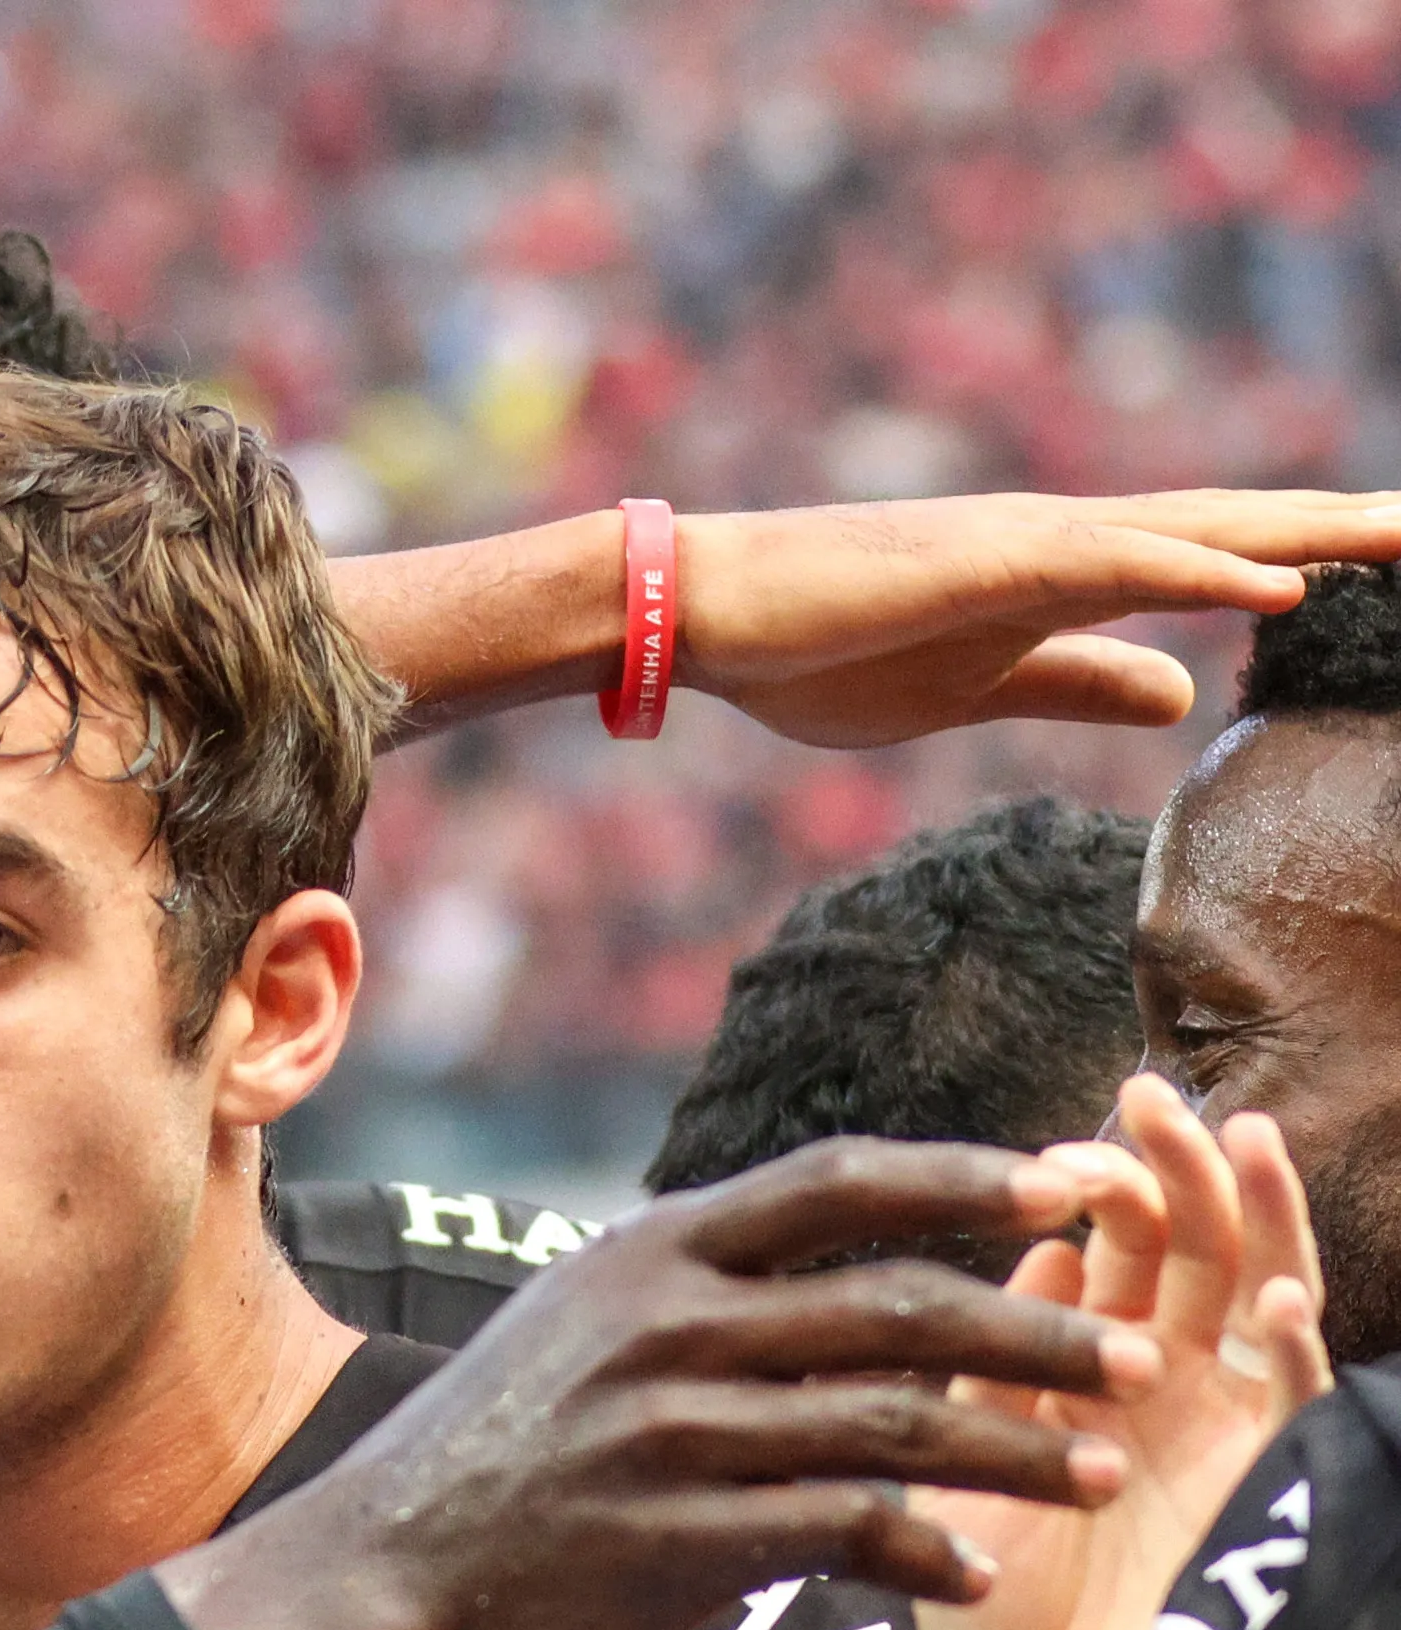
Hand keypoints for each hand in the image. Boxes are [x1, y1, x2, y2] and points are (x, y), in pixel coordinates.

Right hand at [166, 1139, 1156, 1629]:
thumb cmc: (499, 1450)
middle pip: (898, 1302)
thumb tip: (864, 1268)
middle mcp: (665, 1325)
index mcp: (650, 1255)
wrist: (380, 1567)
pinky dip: (927, 1551)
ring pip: (894, 1420)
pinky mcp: (675, 1538)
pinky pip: (843, 1531)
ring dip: (1016, 1449)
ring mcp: (669, 1431)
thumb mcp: (582, 1325)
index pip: (839, 1182)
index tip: (1080, 1181)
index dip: (969, 1176)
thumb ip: (709, 1291)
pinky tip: (980, 1572)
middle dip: (1038, 1328)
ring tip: (1102, 1470)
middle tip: (1139, 1353)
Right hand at [676, 489, 1400, 746]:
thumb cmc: (814, 649)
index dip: (1319, 554)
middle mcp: (1067, 539)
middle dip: (1353, 525)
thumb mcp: (972, 688)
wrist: (703, 608)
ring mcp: (1032, 544)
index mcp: (1061, 574)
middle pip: (1240, 526)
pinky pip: (1121, 566)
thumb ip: (1075, 681)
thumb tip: (1178, 695)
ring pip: (1206, 530)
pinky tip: (1289, 580)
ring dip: (1318, 529)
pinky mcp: (992, 564)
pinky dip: (1209, 571)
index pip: (1218, 556)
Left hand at [913, 1078, 1326, 1629]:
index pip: (1108, 1258)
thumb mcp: (969, 1477)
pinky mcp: (1276, 1494)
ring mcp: (1231, 1441)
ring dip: (1251, 1223)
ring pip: (1256, 1303)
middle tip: (1148, 1095)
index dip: (1091, 1190)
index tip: (1062, 1135)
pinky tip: (1268, 1304)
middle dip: (1174, 1174)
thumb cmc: (998, 1623)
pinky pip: (1293, 1408)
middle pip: (1189, 1255)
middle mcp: (1170, 1400)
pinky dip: (1286, 1352)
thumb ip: (984, 1377)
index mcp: (1088, 1384)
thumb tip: (1032, 1262)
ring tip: (1237, 1140)